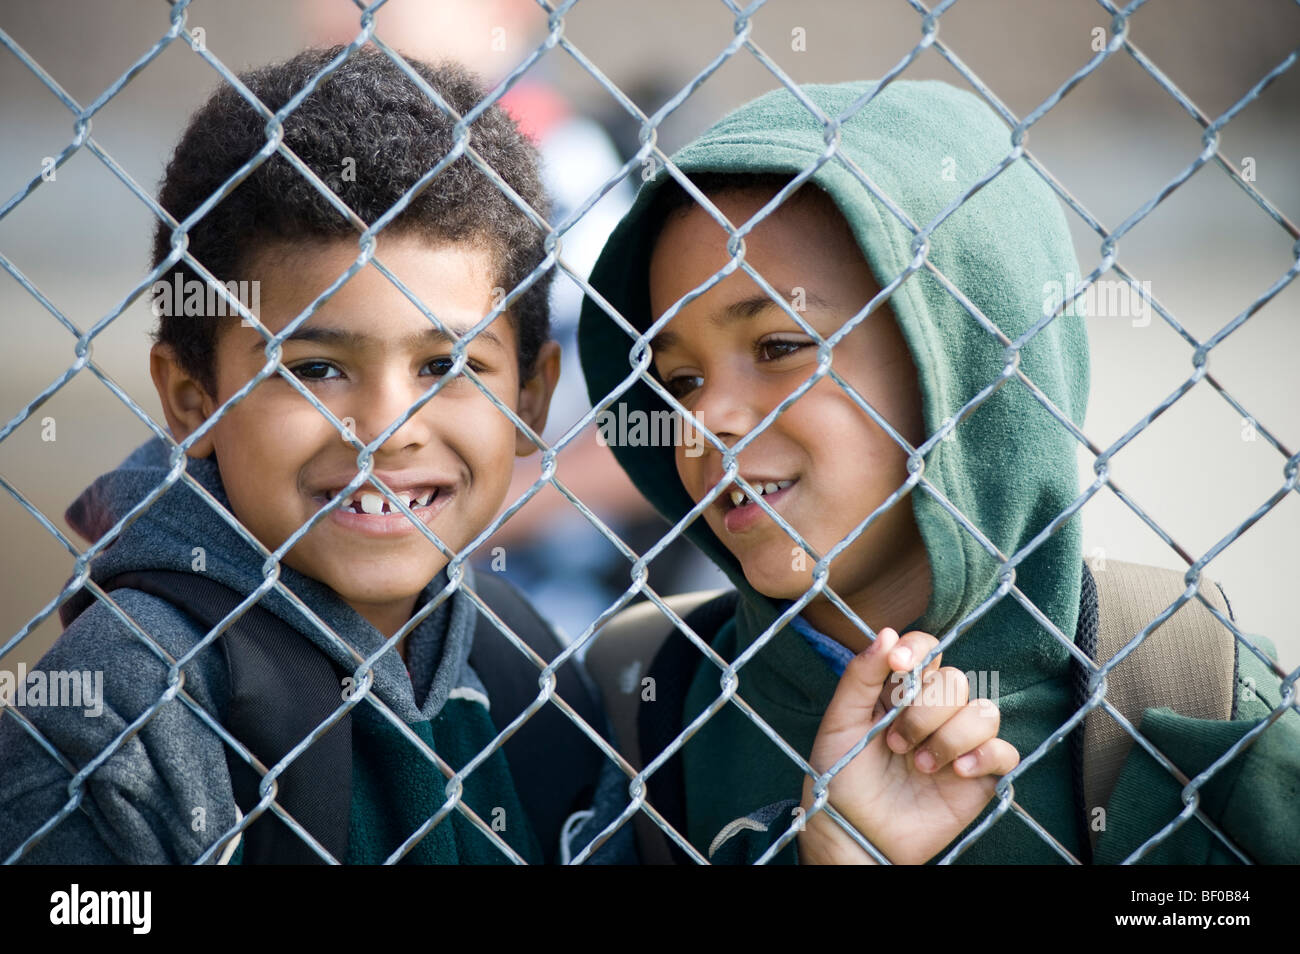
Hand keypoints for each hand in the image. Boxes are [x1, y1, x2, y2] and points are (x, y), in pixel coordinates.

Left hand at [796, 627, 1018, 864]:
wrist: (854, 835)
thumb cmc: (841, 778)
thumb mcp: (840, 723)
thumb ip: (860, 677)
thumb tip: (887, 633)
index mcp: (900, 692)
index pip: (926, 649)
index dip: (919, 649)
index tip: (899, 664)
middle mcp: (933, 712)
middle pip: (955, 681)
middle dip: (925, 711)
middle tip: (896, 744)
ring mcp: (958, 743)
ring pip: (984, 712)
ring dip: (950, 736)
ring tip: (920, 765)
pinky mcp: (978, 776)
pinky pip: (1005, 751)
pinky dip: (984, 755)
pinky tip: (956, 772)